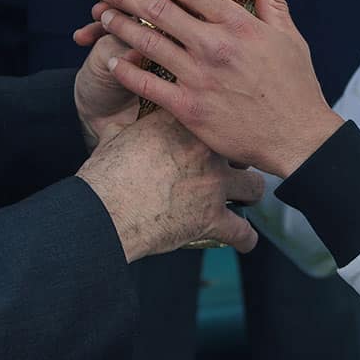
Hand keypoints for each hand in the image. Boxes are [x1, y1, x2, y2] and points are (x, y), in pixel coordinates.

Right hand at [75, 109, 262, 259]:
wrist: (105, 210)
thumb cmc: (105, 174)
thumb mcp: (112, 139)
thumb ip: (123, 129)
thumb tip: (115, 126)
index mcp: (181, 123)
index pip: (213, 119)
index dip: (215, 130)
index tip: (214, 138)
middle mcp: (204, 149)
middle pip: (241, 150)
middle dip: (238, 161)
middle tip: (228, 170)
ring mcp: (213, 183)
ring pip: (254, 186)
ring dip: (249, 195)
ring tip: (244, 200)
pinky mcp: (213, 218)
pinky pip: (243, 231)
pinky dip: (245, 238)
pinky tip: (244, 240)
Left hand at [93, 0, 343, 179]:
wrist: (296, 139)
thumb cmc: (295, 88)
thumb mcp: (289, 38)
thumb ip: (274, 1)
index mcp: (238, 25)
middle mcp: (214, 46)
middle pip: (158, 10)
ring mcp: (199, 78)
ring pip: (147, 42)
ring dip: (119, 25)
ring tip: (103, 15)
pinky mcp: (189, 108)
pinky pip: (146, 83)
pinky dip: (125, 69)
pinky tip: (113, 59)